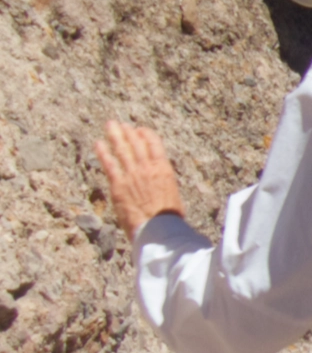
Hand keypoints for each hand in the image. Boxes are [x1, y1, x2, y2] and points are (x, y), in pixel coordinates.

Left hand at [95, 121, 184, 236]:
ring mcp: (132, 175)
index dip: (146, 134)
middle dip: (128, 132)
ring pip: (122, 149)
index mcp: (163, 169)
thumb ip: (162, 183)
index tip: (140, 129)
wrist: (158, 228)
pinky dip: (103, 152)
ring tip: (110, 125)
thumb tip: (159, 183)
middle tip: (121, 124)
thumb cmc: (169, 217)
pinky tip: (99, 143)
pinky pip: (109, 164)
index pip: (154, 144)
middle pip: (136, 144)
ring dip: (115, 135)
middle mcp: (147, 168)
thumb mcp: (172, 194)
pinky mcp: (118, 185)